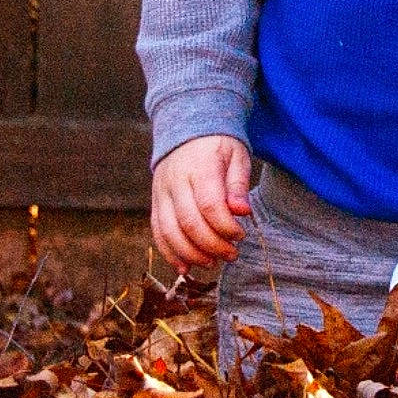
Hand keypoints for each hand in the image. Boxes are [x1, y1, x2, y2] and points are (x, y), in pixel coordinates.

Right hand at [150, 135, 252, 273]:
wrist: (186, 129)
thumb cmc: (217, 146)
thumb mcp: (236, 156)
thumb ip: (238, 184)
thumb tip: (242, 212)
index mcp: (199, 167)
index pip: (209, 204)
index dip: (225, 226)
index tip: (240, 235)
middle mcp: (175, 181)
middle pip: (188, 222)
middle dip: (212, 245)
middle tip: (231, 255)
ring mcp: (161, 192)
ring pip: (169, 231)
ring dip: (190, 254)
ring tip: (212, 263)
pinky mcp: (155, 202)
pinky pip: (157, 232)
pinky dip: (169, 253)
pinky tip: (185, 268)